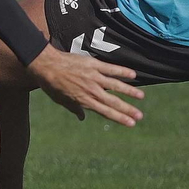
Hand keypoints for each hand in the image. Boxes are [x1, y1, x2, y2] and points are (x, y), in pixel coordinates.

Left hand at [28, 46, 144, 126]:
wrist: (47, 66)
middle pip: (114, 102)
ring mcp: (94, 78)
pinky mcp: (94, 65)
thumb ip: (75, 109)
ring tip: (141, 96)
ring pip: (116, 86)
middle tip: (140, 116)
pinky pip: (111, 69)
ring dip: (130, 91)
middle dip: (128, 110)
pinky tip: (133, 74)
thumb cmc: (52, 85)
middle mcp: (92, 91)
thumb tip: (82, 118)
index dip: (120, 118)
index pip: (106, 112)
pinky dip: (122, 71)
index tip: (131, 124)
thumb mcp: (62, 101)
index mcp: (85, 101)